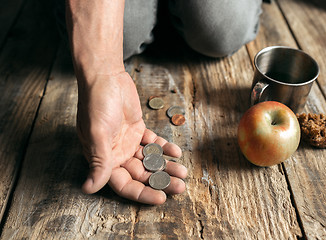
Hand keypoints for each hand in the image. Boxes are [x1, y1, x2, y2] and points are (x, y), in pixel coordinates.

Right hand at [76, 72, 186, 203]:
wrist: (106, 76)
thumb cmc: (96, 103)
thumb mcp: (97, 134)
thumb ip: (99, 161)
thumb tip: (88, 188)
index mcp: (103, 159)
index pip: (124, 184)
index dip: (142, 193)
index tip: (161, 198)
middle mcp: (116, 154)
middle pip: (141, 174)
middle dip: (161, 181)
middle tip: (180, 186)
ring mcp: (128, 142)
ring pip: (150, 160)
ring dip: (166, 166)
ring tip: (183, 172)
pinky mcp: (138, 130)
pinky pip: (153, 143)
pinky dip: (164, 148)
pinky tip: (176, 152)